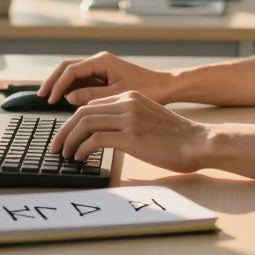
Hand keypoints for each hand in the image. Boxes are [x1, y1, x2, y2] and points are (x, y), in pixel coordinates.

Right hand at [38, 51, 174, 104]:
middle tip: (41, 95)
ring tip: (49, 99)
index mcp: (102, 61)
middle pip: (67, 68)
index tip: (50, 99)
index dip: (58, 84)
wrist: (165, 88)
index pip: (71, 70)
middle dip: (53, 81)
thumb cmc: (147, 89)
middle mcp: (99, 62)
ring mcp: (101, 69)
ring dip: (60, 85)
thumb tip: (69, 97)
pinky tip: (65, 101)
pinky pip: (82, 81)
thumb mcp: (117, 95)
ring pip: (73, 74)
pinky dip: (71, 89)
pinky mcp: (103, 77)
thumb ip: (92, 95)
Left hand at [49, 91, 211, 172]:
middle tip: (56, 146)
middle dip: (64, 130)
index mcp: (130, 97)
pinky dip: (82, 149)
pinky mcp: (131, 136)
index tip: (66, 136)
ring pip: (85, 124)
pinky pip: (95, 139)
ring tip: (65, 154)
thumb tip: (103, 136)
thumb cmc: (176, 137)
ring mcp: (129, 118)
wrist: (199, 142)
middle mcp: (127, 103)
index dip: (74, 121)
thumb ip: (127, 120)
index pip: (91, 105)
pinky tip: (80, 158)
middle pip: (82, 112)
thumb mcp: (148, 120)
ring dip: (70, 140)